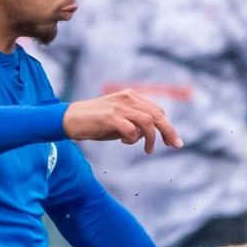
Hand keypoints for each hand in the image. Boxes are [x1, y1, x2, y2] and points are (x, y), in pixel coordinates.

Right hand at [63, 91, 181, 152]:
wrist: (70, 119)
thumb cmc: (96, 122)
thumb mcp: (119, 120)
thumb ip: (135, 124)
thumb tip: (149, 135)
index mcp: (131, 97)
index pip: (157, 110)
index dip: (167, 126)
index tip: (172, 141)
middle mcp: (128, 99)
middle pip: (158, 115)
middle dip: (169, 132)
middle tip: (175, 146)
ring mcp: (119, 107)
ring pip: (148, 122)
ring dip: (151, 138)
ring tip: (148, 150)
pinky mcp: (110, 117)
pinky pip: (131, 130)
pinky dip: (132, 139)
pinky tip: (124, 142)